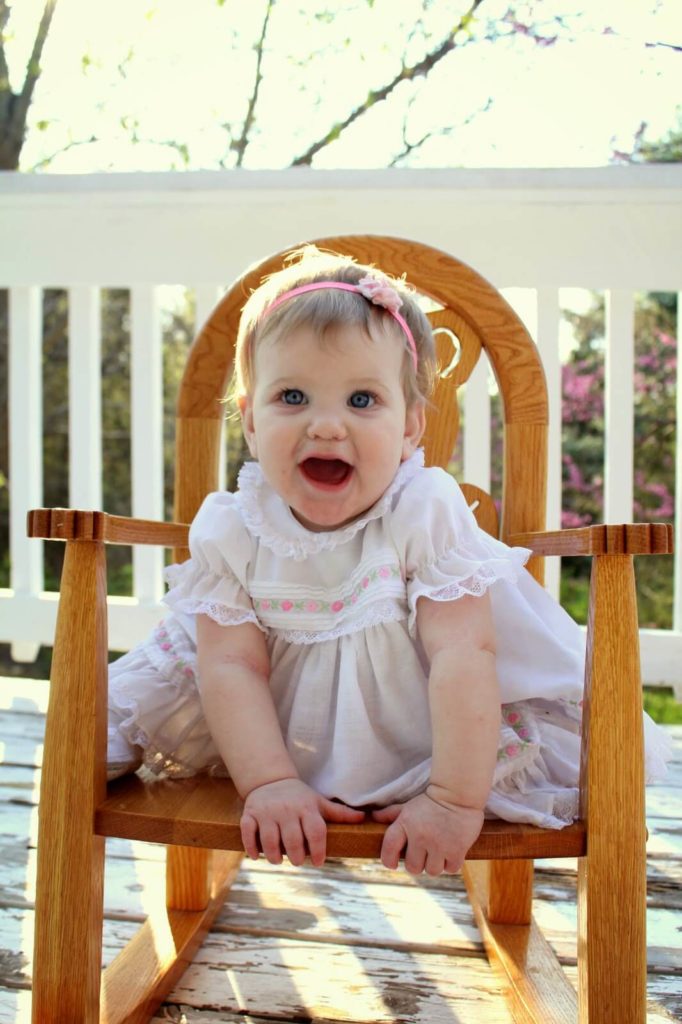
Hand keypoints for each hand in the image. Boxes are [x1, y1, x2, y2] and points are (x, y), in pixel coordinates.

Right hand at [241, 778, 364, 866]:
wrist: (270, 780)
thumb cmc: (299, 797)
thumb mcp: (318, 802)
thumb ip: (339, 813)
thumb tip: (364, 818)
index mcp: (306, 807)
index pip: (315, 831)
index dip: (318, 850)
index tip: (318, 862)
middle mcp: (287, 809)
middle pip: (292, 840)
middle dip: (296, 856)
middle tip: (298, 861)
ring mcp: (267, 812)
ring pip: (270, 840)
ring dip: (274, 856)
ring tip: (279, 860)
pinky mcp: (250, 814)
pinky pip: (248, 833)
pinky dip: (251, 847)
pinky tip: (257, 855)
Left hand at [372, 791, 483, 875]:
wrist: (458, 793)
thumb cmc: (431, 801)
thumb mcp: (409, 806)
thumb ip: (391, 813)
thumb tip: (374, 817)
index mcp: (405, 824)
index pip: (389, 848)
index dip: (388, 860)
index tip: (393, 864)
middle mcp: (420, 836)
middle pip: (413, 867)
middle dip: (418, 863)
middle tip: (424, 854)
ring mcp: (438, 844)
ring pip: (431, 871)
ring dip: (435, 865)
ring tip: (438, 852)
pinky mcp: (456, 850)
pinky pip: (450, 869)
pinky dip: (450, 864)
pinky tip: (450, 852)